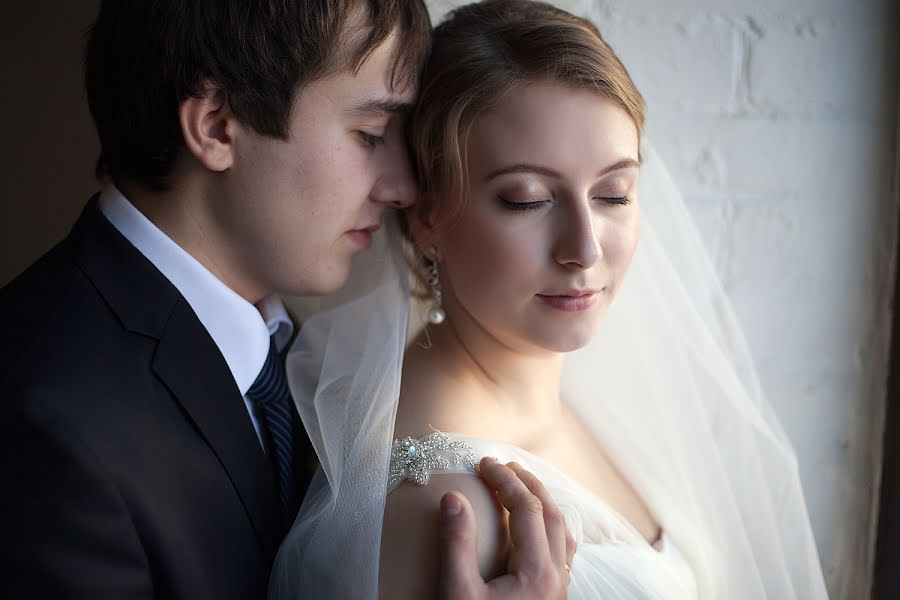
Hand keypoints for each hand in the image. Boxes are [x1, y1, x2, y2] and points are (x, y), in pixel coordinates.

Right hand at [437, 458, 575, 599]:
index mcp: (537, 573)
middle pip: (552, 515)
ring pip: (562, 533)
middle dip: (528, 484)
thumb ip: (457, 545)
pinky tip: (533, 530)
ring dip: (543, 504)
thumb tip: (453, 497)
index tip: (484, 464)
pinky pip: (561, 553)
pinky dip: (549, 529)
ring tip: (522, 488)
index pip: (527, 509)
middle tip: (504, 466)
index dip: (506, 481)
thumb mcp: (458, 594)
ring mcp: (559, 591)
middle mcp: (556, 579)